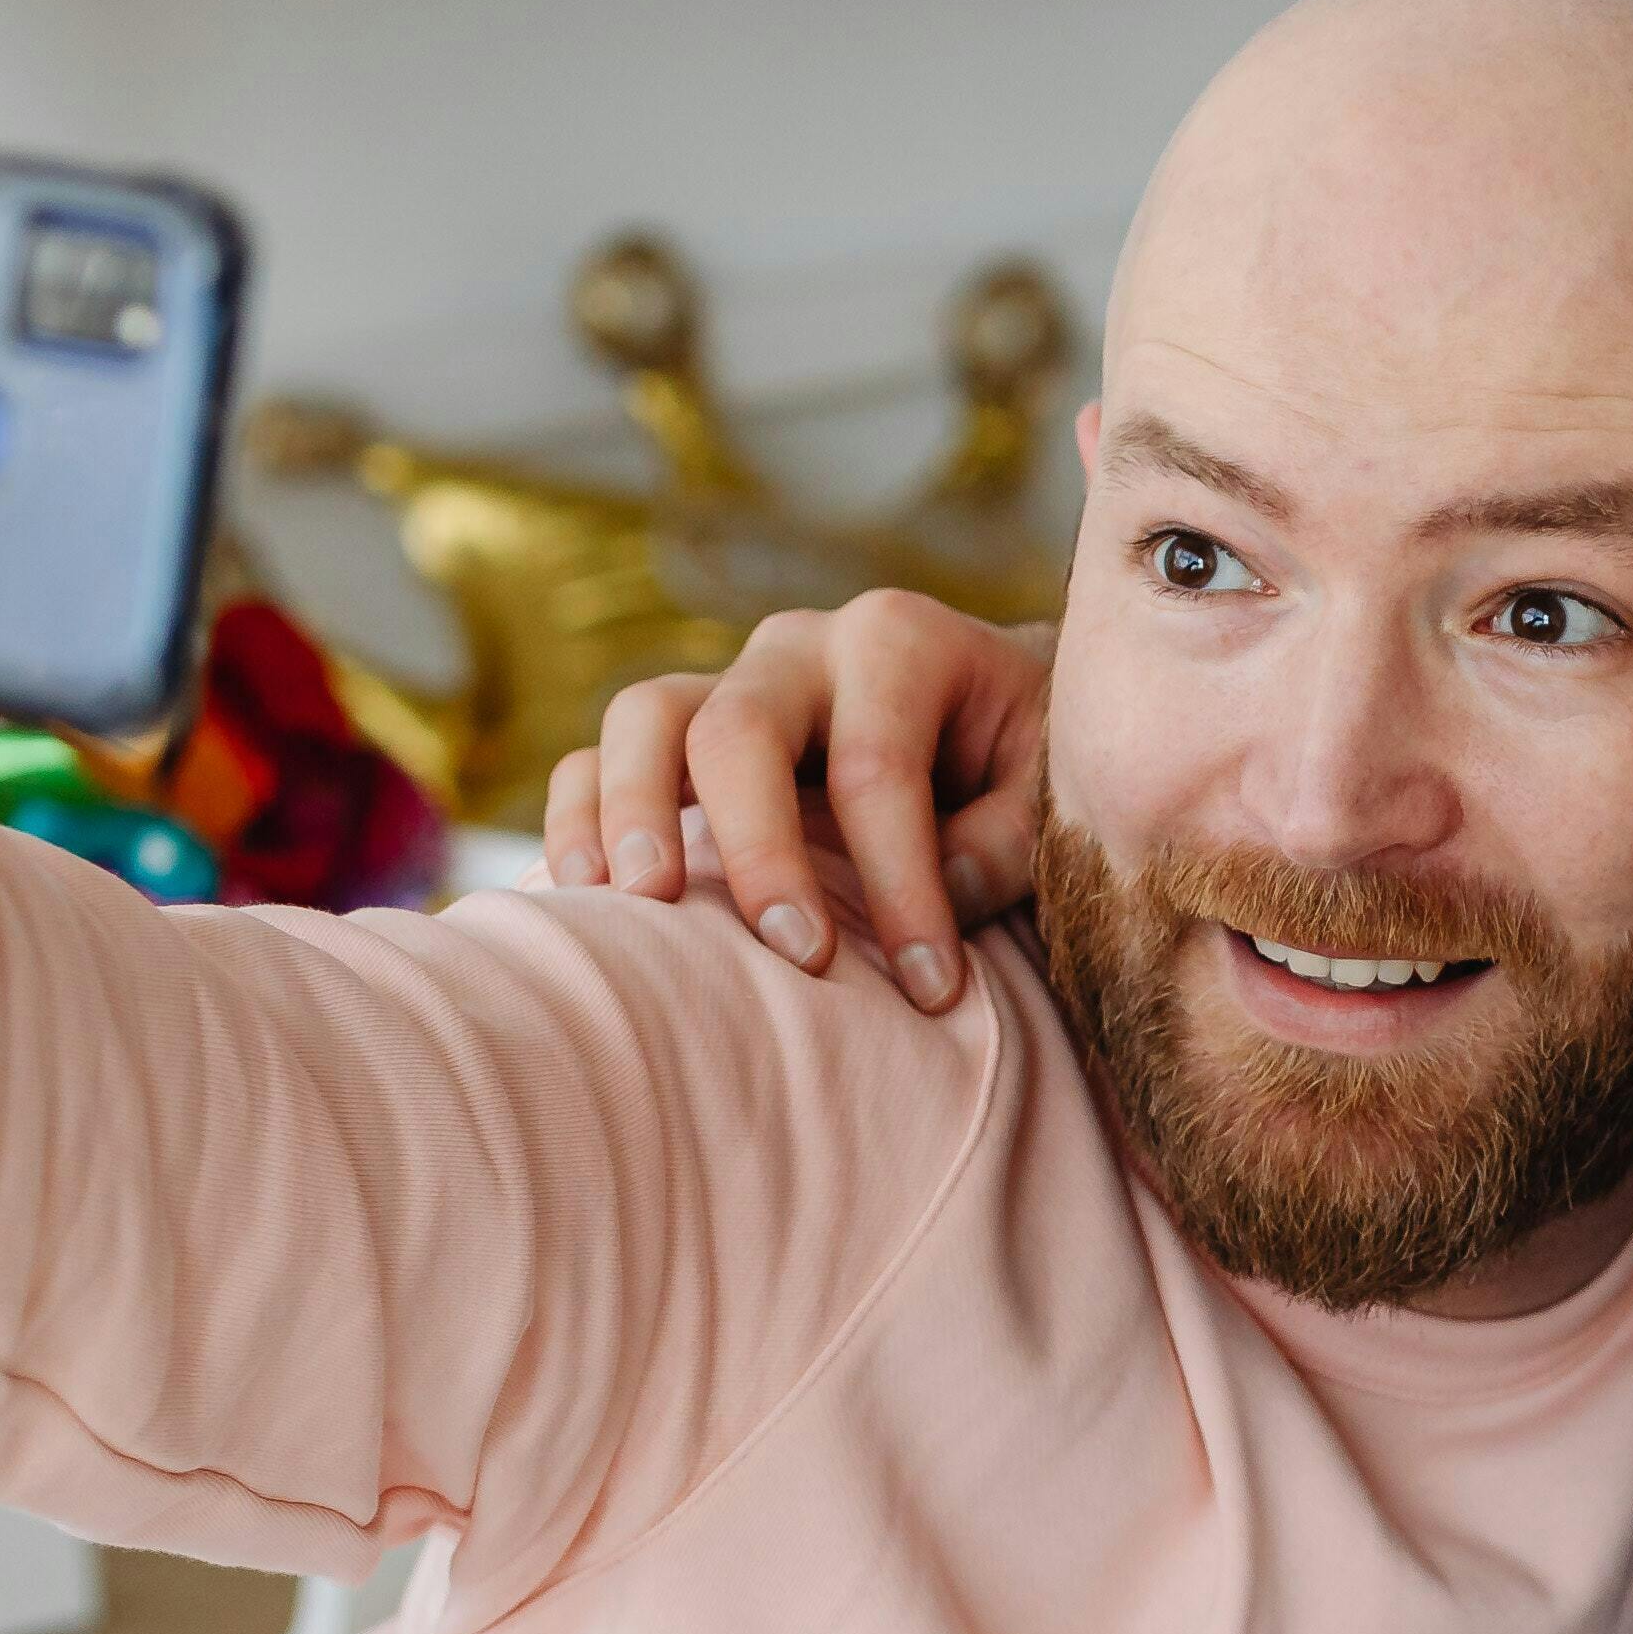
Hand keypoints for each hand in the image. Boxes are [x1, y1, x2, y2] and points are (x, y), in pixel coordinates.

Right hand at [535, 587, 1050, 1010]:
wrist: (997, 710)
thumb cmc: (1026, 756)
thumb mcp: (1054, 783)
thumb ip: (1011, 835)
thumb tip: (939, 889)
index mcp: (901, 642)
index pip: (880, 766)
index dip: (902, 886)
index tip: (932, 991)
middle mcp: (800, 649)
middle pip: (740, 729)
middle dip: (759, 848)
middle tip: (793, 952)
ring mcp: (727, 685)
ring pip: (644, 717)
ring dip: (631, 813)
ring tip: (641, 907)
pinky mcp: (677, 737)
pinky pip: (595, 756)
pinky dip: (578, 820)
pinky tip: (583, 899)